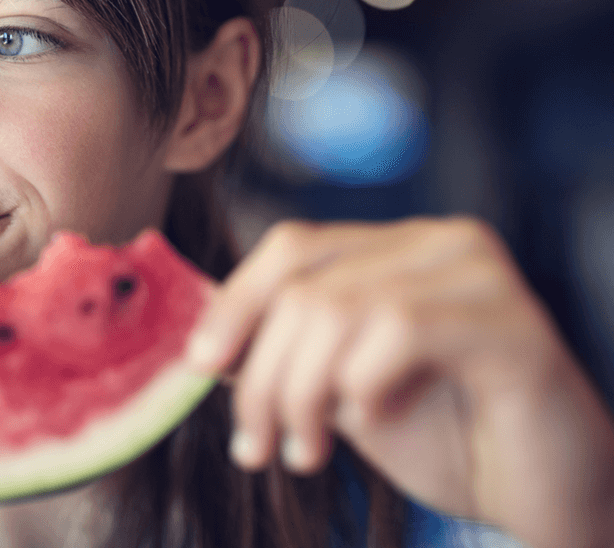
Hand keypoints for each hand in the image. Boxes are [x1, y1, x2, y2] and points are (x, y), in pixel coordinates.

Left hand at [192, 217, 613, 547]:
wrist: (541, 497)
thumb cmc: (445, 439)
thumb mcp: (340, 390)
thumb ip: (287, 354)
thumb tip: (204, 343)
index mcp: (397, 248)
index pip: (292, 247)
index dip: (234, 304)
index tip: (199, 365)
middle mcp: (439, 243)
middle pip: (304, 286)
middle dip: (261, 375)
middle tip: (255, 443)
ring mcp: (478, 274)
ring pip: (337, 310)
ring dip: (301, 395)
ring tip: (305, 451)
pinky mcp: (510, 322)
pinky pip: (398, 331)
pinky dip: (364, 387)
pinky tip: (375, 421)